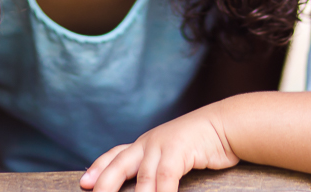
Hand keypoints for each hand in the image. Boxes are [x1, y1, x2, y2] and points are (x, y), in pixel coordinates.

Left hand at [80, 104, 239, 191]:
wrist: (226, 126)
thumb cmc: (202, 144)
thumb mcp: (174, 154)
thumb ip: (158, 169)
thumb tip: (147, 186)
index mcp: (146, 144)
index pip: (115, 155)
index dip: (98, 168)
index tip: (84, 183)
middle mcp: (149, 143)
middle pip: (119, 165)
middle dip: (104, 184)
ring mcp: (162, 145)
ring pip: (142, 178)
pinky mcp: (179, 149)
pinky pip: (165, 178)